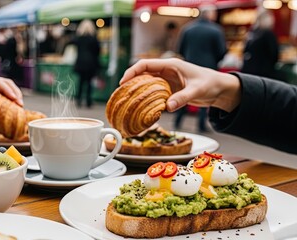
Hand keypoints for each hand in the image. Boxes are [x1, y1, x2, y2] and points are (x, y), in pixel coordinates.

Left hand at [0, 73, 22, 120]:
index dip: (6, 89)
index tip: (14, 98)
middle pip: (4, 82)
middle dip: (14, 92)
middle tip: (20, 103)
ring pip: (6, 88)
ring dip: (14, 96)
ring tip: (19, 106)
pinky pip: (3, 95)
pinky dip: (9, 101)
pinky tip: (14, 108)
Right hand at [120, 58, 241, 112]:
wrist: (220, 89)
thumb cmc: (211, 84)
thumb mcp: (197, 90)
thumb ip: (182, 98)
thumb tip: (168, 106)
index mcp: (170, 65)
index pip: (145, 64)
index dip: (132, 71)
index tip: (123, 82)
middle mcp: (166, 71)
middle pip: (142, 74)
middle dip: (130, 82)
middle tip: (121, 94)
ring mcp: (167, 81)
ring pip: (146, 84)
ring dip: (137, 91)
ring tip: (127, 102)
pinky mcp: (169, 90)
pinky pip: (153, 93)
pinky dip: (146, 99)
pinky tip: (141, 108)